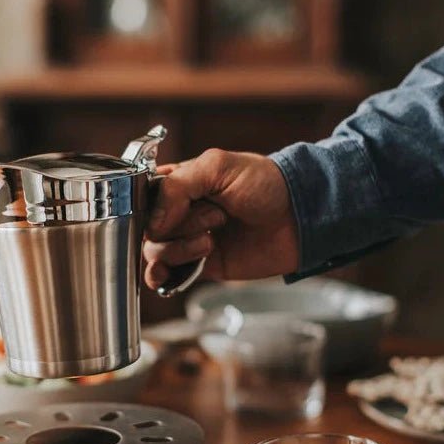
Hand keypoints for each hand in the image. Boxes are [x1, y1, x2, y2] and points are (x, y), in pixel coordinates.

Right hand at [143, 149, 299, 289]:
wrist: (300, 219)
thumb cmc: (267, 184)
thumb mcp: (218, 167)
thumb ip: (178, 186)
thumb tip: (152, 221)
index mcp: (180, 183)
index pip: (143, 197)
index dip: (151, 207)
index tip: (174, 210)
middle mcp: (180, 211)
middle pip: (148, 227)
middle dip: (178, 226)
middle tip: (215, 218)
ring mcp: (188, 239)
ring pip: (155, 251)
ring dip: (180, 248)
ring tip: (211, 241)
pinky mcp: (200, 265)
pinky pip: (167, 274)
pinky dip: (160, 276)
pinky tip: (164, 275)